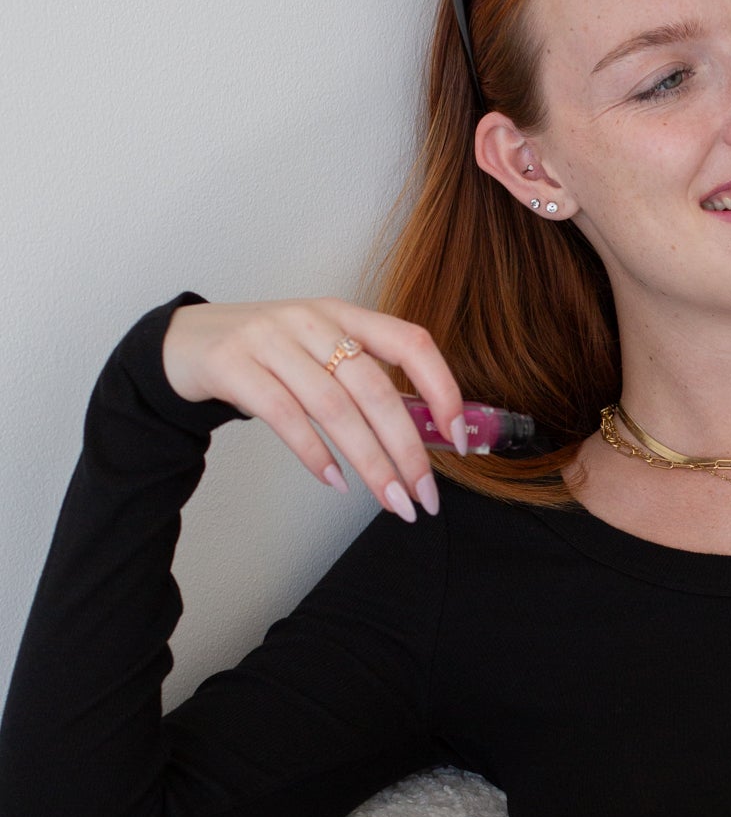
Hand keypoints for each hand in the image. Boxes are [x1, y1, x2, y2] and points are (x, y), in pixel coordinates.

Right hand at [160, 298, 465, 522]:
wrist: (187, 343)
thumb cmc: (268, 357)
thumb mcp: (321, 355)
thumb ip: (365, 385)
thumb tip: (423, 440)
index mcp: (345, 315)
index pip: (411, 342)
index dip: (442, 389)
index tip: (458, 438)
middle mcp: (313, 321)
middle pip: (375, 388)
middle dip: (407, 449)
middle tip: (424, 496)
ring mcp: (270, 339)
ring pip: (334, 408)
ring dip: (370, 463)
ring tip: (391, 501)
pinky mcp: (234, 364)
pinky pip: (284, 415)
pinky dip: (314, 453)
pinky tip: (335, 482)